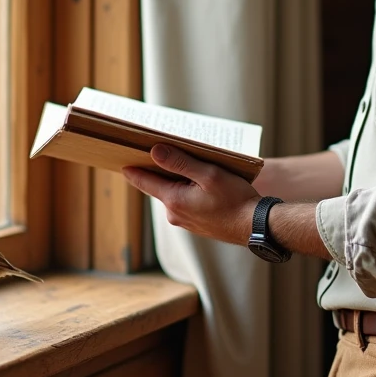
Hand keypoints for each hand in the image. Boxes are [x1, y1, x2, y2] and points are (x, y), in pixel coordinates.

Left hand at [122, 145, 259, 245]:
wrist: (255, 226)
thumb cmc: (235, 200)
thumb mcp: (208, 174)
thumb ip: (180, 163)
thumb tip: (154, 152)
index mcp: (174, 200)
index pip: (143, 181)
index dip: (132, 167)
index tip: (120, 157)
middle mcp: (174, 213)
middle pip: (158, 185)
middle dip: (158, 169)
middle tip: (155, 149)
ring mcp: (185, 220)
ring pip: (173, 193)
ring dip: (176, 179)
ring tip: (185, 162)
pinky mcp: (196, 223)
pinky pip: (184, 202)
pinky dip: (187, 190)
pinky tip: (200, 182)